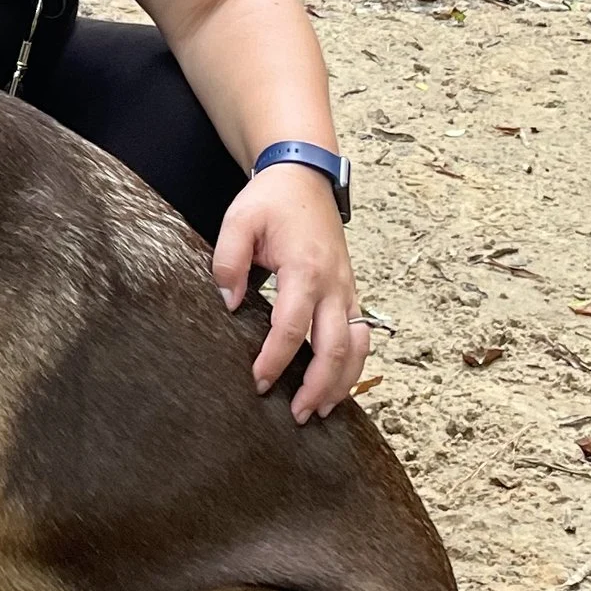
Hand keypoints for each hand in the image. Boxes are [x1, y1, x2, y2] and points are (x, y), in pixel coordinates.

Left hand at [211, 166, 366, 419]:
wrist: (306, 176)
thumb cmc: (272, 199)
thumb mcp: (239, 219)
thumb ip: (228, 261)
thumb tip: (229, 302)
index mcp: (305, 268)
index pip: (291, 326)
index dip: (275, 359)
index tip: (258, 382)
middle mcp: (333, 284)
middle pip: (336, 347)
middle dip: (318, 386)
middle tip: (296, 414)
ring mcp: (347, 289)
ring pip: (359, 346)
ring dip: (342, 382)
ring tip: (320, 410)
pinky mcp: (349, 291)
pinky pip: (362, 335)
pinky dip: (353, 364)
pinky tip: (336, 384)